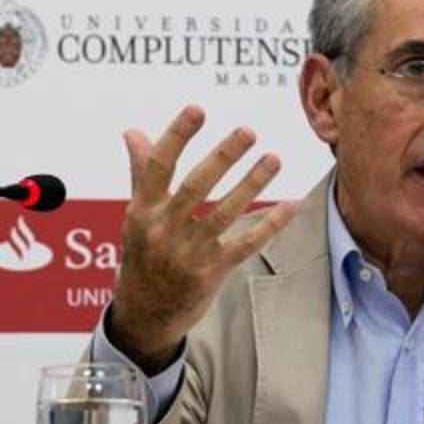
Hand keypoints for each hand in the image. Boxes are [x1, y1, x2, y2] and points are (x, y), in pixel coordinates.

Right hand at [110, 105, 296, 373]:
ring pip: (225, 213)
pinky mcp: (211, 272)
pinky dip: (270, 225)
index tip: (197, 109)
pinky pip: (246, 244)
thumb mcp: (135, 216)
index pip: (159, 166)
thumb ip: (140, 173)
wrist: (145, 314)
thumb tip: (133, 132)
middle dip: (223, 157)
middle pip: (196, 186)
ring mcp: (188, 253)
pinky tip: (291, 204)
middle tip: (248, 131)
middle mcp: (163, 230)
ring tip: (273, 158)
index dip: (177, 136)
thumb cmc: (143, 255)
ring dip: (252, 184)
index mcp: (142, 210)